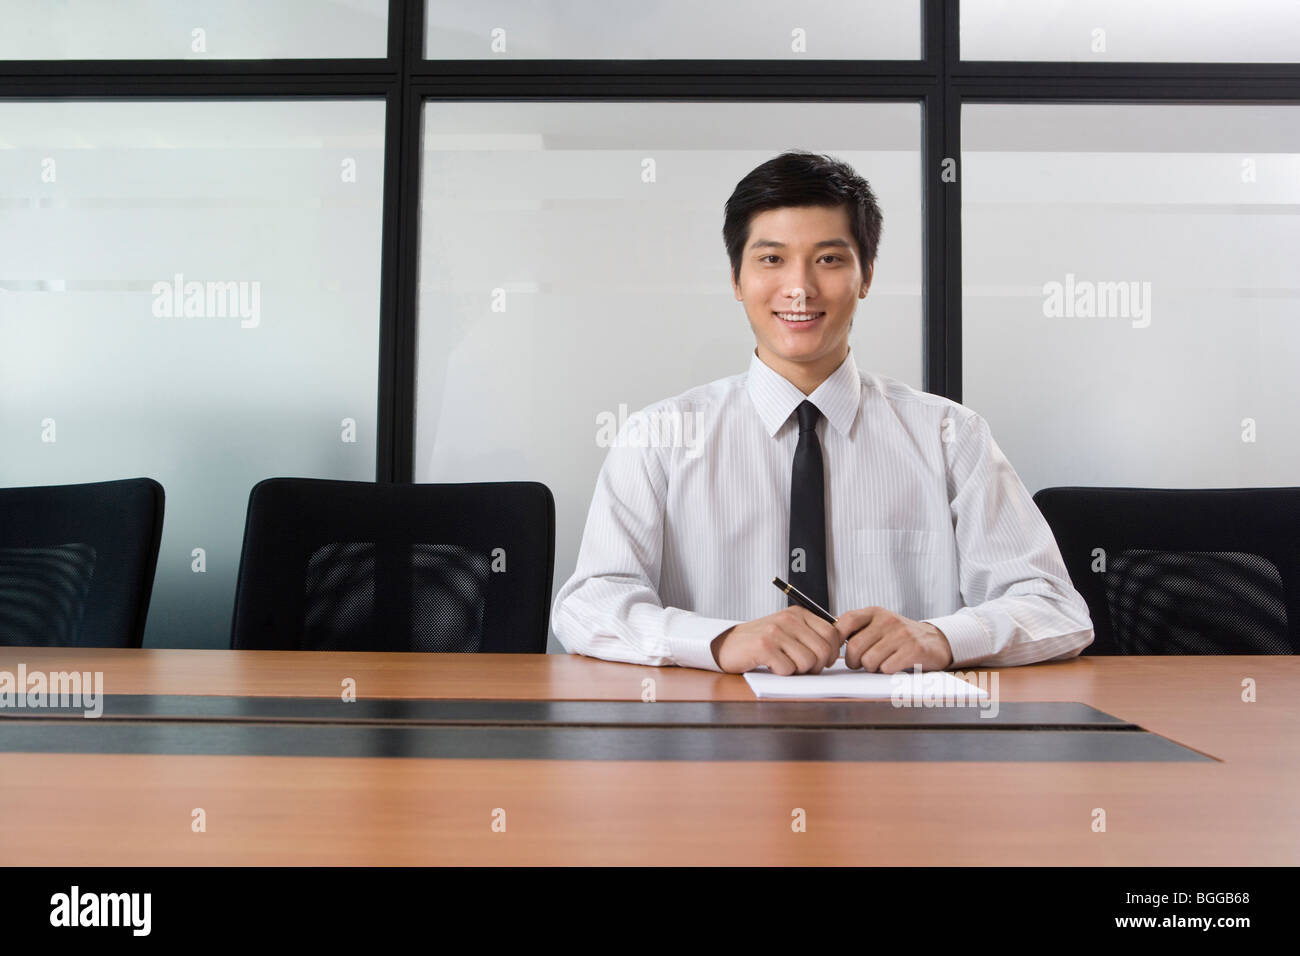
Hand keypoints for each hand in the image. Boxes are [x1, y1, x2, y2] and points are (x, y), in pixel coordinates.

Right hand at [710, 606, 844, 674]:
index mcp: (799, 613)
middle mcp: (788, 619)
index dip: (833, 653)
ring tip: (784, 664)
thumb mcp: (789, 631)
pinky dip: (781, 673)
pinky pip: (788, 669)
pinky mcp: (763, 646)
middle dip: (817, 666)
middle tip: (802, 668)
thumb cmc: (762, 642)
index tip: (823, 660)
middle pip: (823, 651)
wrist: (728, 644)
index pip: (833, 633)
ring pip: (808, 662)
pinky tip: (771, 665)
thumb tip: (840, 647)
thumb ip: (812, 634)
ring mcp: (776, 631)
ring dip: (798, 671)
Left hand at [835, 606, 952, 672]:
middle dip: (855, 662)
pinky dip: (887, 672)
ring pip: (869, 661)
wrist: (935, 641)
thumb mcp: (878, 625)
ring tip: (881, 663)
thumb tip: (828, 639)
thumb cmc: (900, 637)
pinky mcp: (914, 649)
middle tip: (863, 663)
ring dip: (872, 668)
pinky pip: (886, 668)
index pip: (845, 622)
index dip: (836, 641)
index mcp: (874, 612)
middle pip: (854, 648)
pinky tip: (895, 666)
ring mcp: (901, 634)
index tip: (838, 653)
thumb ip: (857, 629)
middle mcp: (887, 620)